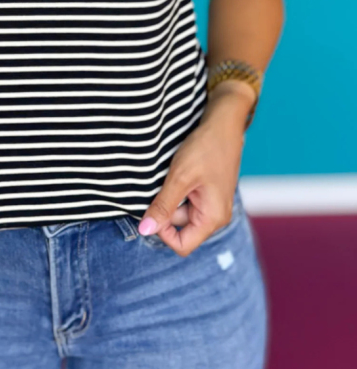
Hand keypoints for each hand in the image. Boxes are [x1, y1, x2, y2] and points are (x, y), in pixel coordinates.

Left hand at [137, 86, 251, 256]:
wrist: (223, 124)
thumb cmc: (206, 148)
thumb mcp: (179, 177)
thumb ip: (163, 206)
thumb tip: (145, 230)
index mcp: (213, 218)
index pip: (182, 245)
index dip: (162, 231)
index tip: (152, 208)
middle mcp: (215, 216)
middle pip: (179, 228)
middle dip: (165, 209)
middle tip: (162, 184)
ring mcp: (212, 204)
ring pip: (180, 212)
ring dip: (169, 197)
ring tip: (171, 175)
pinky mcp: (207, 192)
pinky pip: (185, 200)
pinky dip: (175, 189)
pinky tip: (176, 173)